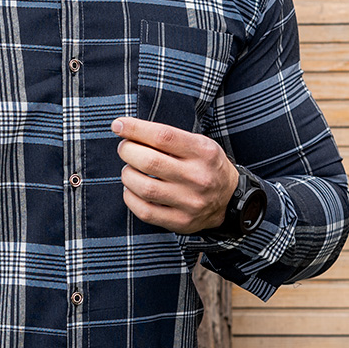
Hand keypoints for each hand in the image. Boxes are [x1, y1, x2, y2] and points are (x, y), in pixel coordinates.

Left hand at [111, 116, 239, 233]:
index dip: (135, 129)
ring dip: (127, 174)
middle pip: (150, 162)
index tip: (118, 125)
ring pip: (144, 188)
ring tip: (130, 169)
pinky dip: (130, 197)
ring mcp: (190, 202)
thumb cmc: (205, 165)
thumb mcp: (198, 143)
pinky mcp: (181, 222)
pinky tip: (132, 189)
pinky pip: (144, 211)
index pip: (163, 136)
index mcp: (203, 152)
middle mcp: (198, 177)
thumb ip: (167, 136)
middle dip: (127, 151)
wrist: (230, 199)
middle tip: (125, 148)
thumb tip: (125, 128)